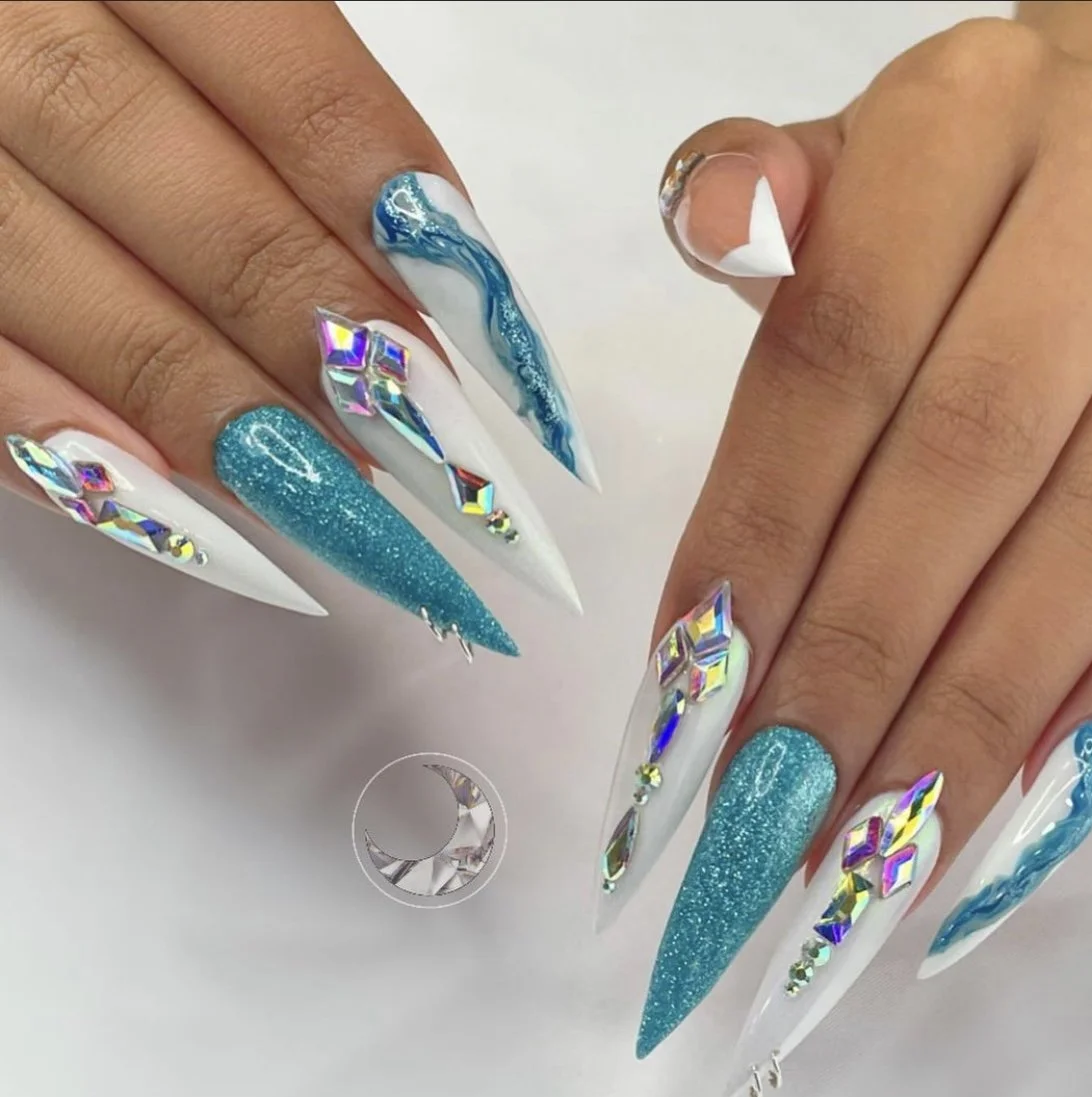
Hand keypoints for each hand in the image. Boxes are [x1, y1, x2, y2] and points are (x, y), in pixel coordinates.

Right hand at [0, 1, 594, 657]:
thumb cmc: (106, 21)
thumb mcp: (204, 10)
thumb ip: (303, 124)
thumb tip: (426, 298)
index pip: (310, 106)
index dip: (435, 254)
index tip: (530, 391)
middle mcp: (10, 34)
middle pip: (212, 224)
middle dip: (350, 367)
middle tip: (458, 487)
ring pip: (90, 309)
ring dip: (244, 433)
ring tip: (361, 525)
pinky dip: (82, 463)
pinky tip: (208, 538)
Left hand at [596, 9, 1091, 1089]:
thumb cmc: (979, 168)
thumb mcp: (872, 157)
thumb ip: (774, 200)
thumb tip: (717, 227)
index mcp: (969, 120)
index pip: (832, 364)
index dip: (760, 543)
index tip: (688, 703)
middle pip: (967, 473)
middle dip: (856, 668)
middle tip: (767, 825)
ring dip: (976, 720)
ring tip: (874, 858)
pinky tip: (1024, 809)